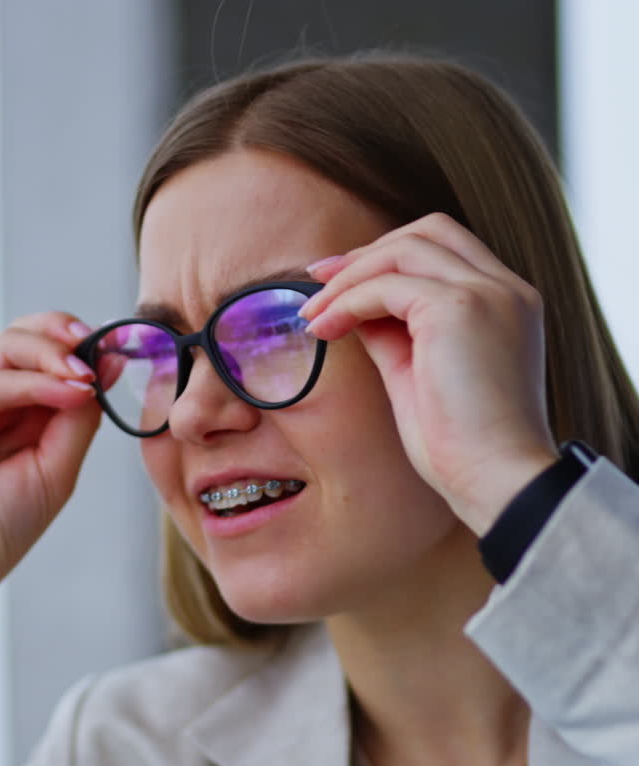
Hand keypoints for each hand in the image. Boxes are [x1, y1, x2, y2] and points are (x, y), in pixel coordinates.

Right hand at [0, 311, 100, 661]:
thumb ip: (76, 421)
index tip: (124, 353)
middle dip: (70, 337)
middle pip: (34, 342)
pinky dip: (37, 379)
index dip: (91, 354)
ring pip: (12, 347)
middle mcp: (3, 404)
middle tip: (102, 348)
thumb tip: (102, 373)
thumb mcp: (57, 472)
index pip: (62, 367)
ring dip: (54, 350)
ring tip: (84, 373)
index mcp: (32, 421)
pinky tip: (68, 389)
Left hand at [301, 213, 558, 534]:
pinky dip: (349, 301)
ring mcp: (487, 293)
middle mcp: (506, 289)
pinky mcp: (459, 308)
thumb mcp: (421, 378)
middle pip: (430, 231)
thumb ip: (395, 336)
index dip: (388, 258)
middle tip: (317, 279)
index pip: (446, 252)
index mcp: (507, 305)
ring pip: (405, 248)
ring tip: (312, 313)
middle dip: (368, 251)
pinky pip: (388, 284)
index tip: (340, 283)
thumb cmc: (462, 449)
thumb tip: (354, 312)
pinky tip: (324, 329)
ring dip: (349, 276)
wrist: (497, 481)